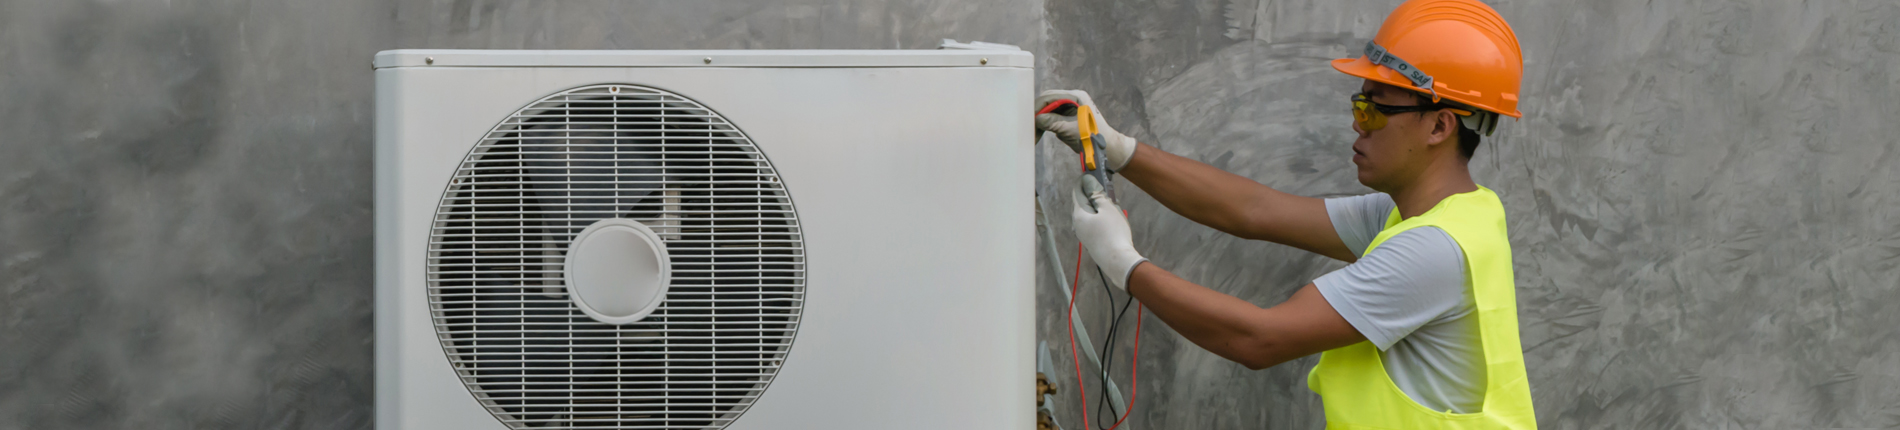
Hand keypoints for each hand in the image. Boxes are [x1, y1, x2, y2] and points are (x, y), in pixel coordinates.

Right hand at [1035, 90, 1138, 170]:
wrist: (1107, 148)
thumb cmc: (1093, 136)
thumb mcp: (1070, 129)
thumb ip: (1052, 122)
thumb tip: (1036, 119)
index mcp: (1075, 96)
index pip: (1050, 96)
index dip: (1038, 107)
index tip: (1030, 118)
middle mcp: (1072, 99)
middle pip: (1048, 101)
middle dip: (1038, 113)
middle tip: (1029, 125)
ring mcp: (1070, 108)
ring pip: (1049, 110)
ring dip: (1041, 120)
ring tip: (1034, 132)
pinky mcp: (1068, 117)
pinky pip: (1052, 117)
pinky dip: (1046, 125)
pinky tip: (1040, 132)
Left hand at [1071, 174, 1146, 290]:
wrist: (1118, 260)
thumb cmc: (1113, 233)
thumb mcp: (1108, 209)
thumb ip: (1098, 194)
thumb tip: (1089, 182)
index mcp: (1078, 214)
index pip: (1077, 191)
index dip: (1084, 181)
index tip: (1092, 173)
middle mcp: (1077, 224)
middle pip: (1082, 203)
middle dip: (1092, 194)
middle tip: (1105, 188)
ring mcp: (1083, 234)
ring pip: (1088, 214)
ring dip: (1098, 207)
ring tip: (1112, 204)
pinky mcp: (1091, 241)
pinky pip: (1093, 224)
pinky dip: (1101, 217)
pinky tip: (1112, 219)